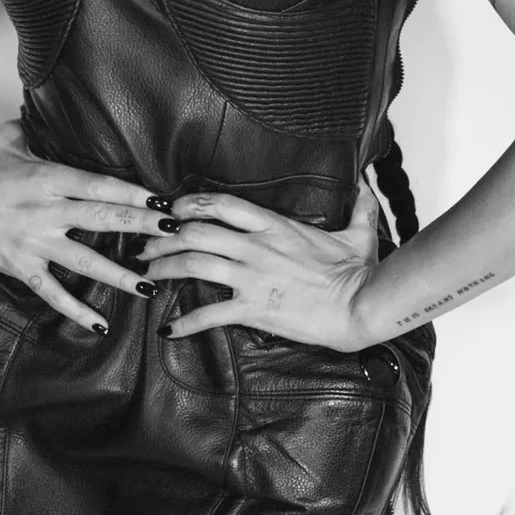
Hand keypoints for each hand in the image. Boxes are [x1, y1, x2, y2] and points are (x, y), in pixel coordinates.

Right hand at [0, 120, 177, 333]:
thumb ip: (42, 129)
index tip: (162, 201)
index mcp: (47, 177)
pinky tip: (100, 324)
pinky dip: (75, 310)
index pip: (99, 185)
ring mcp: (32, 241)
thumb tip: (63, 112)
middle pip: (102, 219)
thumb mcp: (11, 138)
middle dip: (141, 228)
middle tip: (173, 235)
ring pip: (84, 261)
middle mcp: (44, 210)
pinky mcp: (19, 265)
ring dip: (119, 274)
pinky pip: (52, 292)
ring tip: (150, 284)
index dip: (133, 194)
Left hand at [137, 178, 383, 352]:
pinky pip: (209, 314)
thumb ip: (359, 206)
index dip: (190, 202)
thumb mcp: (358, 233)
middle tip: (146, 241)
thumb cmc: (361, 271)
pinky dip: (184, 323)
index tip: (172, 207)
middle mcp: (257, 247)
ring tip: (148, 273)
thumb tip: (367, 185)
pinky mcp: (254, 308)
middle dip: (164, 235)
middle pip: (196, 231)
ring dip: (164, 267)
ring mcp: (253, 277)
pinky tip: (168, 329)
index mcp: (276, 225)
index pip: (221, 203)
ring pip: (193, 264)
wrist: (363, 306)